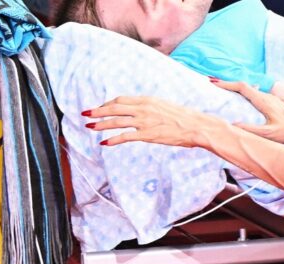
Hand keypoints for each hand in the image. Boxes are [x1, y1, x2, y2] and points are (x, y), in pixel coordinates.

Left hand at [82, 96, 225, 147]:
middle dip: (98, 111)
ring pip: (116, 121)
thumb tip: (144, 112)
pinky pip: (125, 136)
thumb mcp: (166, 107)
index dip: (108, 104)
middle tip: (86, 114)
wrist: (197, 126)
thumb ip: (152, 108)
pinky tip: (104, 142)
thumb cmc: (186, 118)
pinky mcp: (148, 134)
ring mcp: (145, 121)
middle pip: (114, 108)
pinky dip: (113, 139)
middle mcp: (144, 108)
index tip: (100, 108)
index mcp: (148, 100)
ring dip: (101, 124)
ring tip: (90, 126)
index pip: (121, 100)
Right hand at [213, 80, 283, 143]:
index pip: (242, 87)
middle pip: (244, 86)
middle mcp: (267, 96)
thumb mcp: (268, 134)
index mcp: (264, 101)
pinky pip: (256, 94)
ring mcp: (271, 98)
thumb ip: (251, 130)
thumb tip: (233, 125)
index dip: (227, 84)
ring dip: (236, 88)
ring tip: (223, 90)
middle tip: (213, 84)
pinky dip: (245, 93)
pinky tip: (242, 99)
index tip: (214, 83)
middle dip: (228, 84)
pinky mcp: (274, 103)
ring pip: (250, 89)